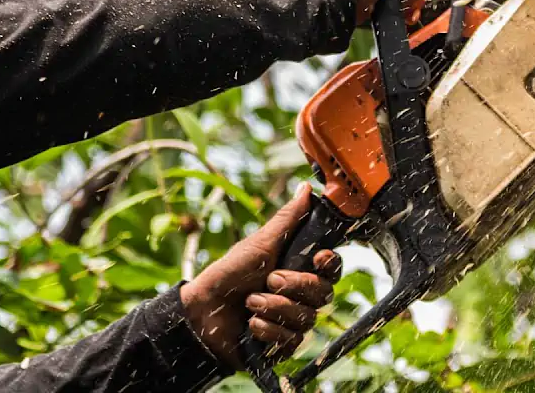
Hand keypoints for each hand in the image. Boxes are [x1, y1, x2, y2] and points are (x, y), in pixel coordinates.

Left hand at [180, 184, 342, 368]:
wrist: (200, 312)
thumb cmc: (229, 275)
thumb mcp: (260, 244)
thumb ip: (288, 219)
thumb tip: (307, 188)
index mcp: (302, 270)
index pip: (333, 269)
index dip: (330, 264)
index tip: (317, 258)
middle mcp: (303, 297)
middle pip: (324, 294)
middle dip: (294, 286)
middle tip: (268, 280)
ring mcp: (294, 322)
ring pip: (307, 318)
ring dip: (274, 308)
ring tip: (250, 303)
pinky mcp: (283, 346)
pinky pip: (291, 340)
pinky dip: (268, 330)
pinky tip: (250, 324)